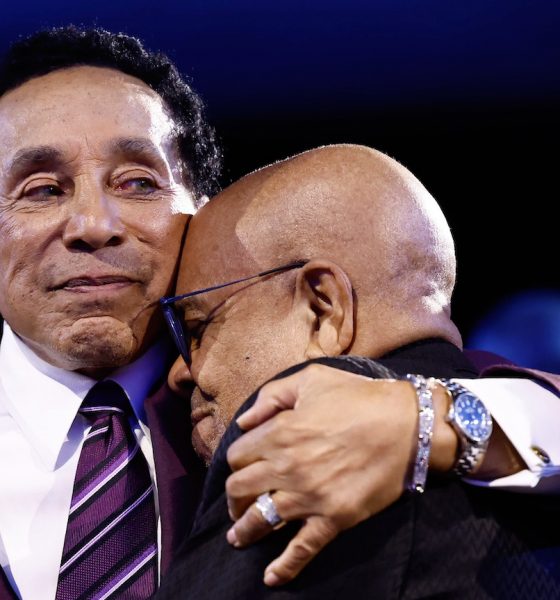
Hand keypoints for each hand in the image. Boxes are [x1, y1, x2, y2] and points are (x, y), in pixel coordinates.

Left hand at [225, 364, 454, 585]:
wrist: (407, 425)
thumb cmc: (358, 398)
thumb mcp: (311, 379)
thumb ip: (271, 395)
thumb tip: (245, 421)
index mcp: (279, 432)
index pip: (237, 456)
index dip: (236, 461)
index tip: (243, 465)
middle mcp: (286, 466)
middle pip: (240, 489)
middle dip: (234, 496)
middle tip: (237, 501)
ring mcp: (309, 496)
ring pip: (261, 521)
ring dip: (244, 531)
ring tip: (238, 537)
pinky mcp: (333, 517)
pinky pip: (302, 548)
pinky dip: (285, 567)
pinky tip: (271, 577)